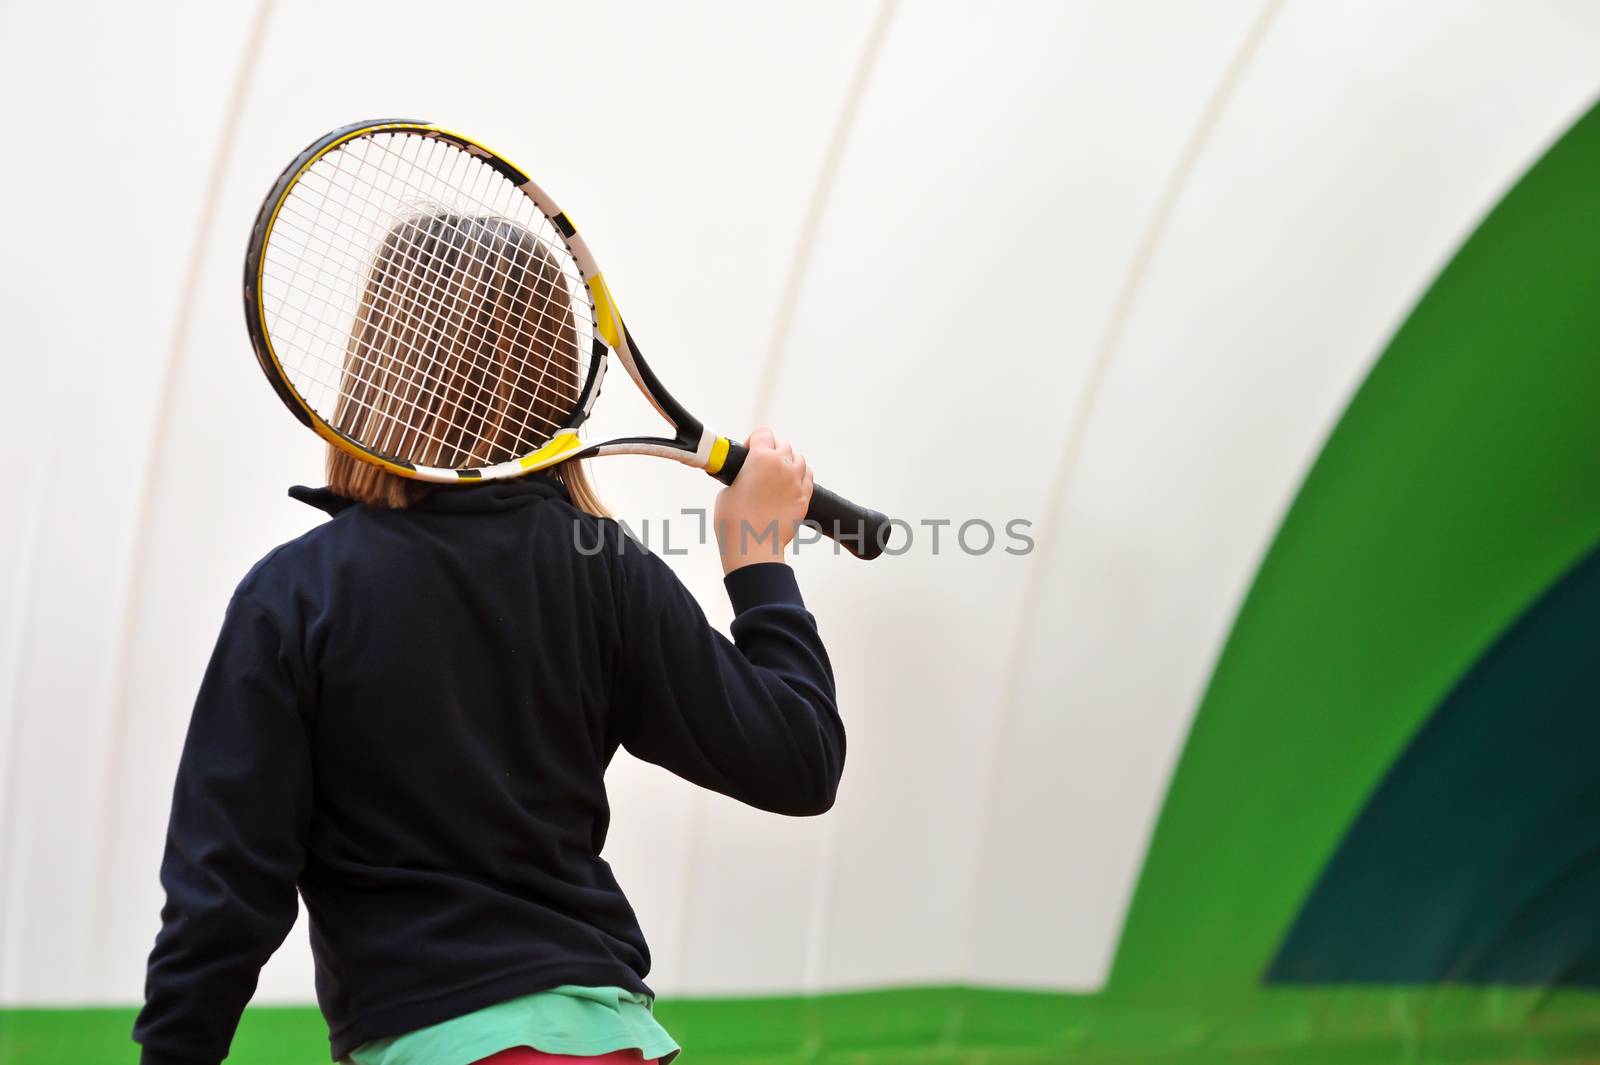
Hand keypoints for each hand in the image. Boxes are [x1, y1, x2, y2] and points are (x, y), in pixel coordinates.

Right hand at [714, 427, 813, 574]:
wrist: (752, 546)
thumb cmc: (733, 520)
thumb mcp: (728, 488)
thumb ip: (740, 473)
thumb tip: (744, 473)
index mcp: (761, 457)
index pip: (764, 433)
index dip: (754, 441)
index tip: (748, 452)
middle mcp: (783, 465)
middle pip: (783, 444)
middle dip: (772, 450)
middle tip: (761, 465)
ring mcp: (796, 481)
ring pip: (799, 459)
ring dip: (788, 462)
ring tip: (776, 475)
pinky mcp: (804, 497)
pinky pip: (808, 477)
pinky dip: (799, 477)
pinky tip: (789, 485)